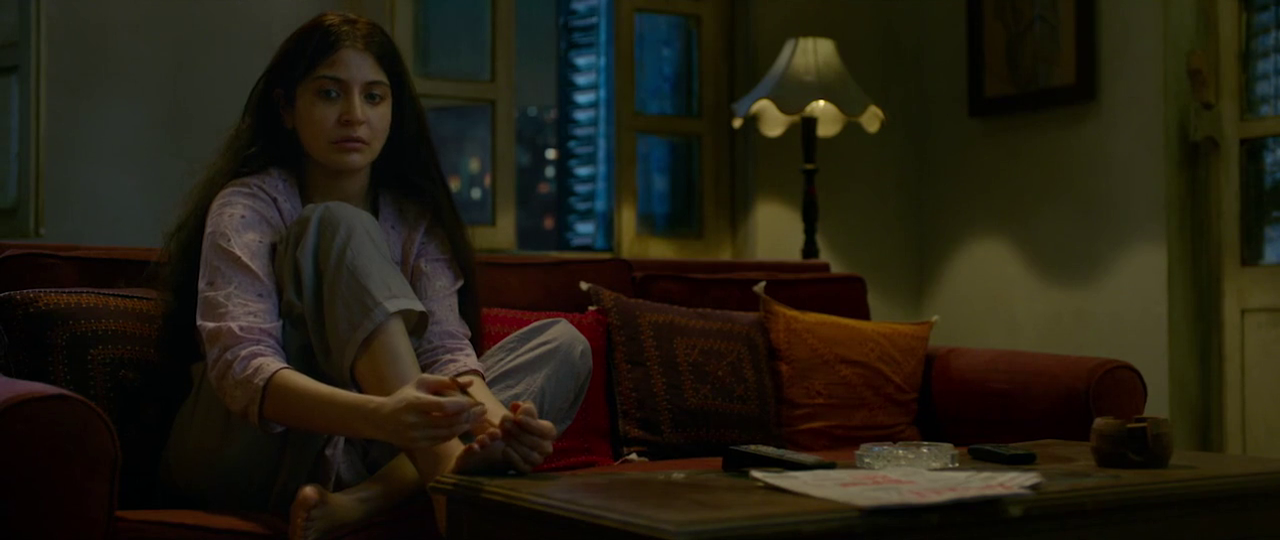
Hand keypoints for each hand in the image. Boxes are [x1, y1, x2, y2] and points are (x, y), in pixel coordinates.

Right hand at [371, 374, 487, 449]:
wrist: (381, 419)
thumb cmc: (405, 396)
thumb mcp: (422, 382)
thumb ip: (446, 381)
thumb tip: (470, 382)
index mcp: (414, 403)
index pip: (444, 406)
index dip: (463, 405)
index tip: (477, 402)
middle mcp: (414, 422)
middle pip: (449, 422)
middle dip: (470, 417)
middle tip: (483, 411)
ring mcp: (415, 436)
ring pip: (448, 433)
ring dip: (466, 426)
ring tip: (478, 419)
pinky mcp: (417, 445)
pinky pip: (442, 440)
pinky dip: (455, 433)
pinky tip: (464, 426)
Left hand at [497, 401, 556, 473]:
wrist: (511, 437)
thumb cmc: (519, 423)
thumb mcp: (522, 412)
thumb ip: (523, 408)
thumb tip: (519, 406)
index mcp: (550, 432)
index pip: (545, 430)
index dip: (532, 424)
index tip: (518, 417)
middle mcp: (547, 448)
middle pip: (536, 443)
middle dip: (519, 432)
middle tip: (505, 423)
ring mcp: (538, 460)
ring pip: (530, 455)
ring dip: (515, 444)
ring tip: (502, 434)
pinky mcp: (527, 469)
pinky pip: (523, 467)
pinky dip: (514, 458)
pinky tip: (505, 449)